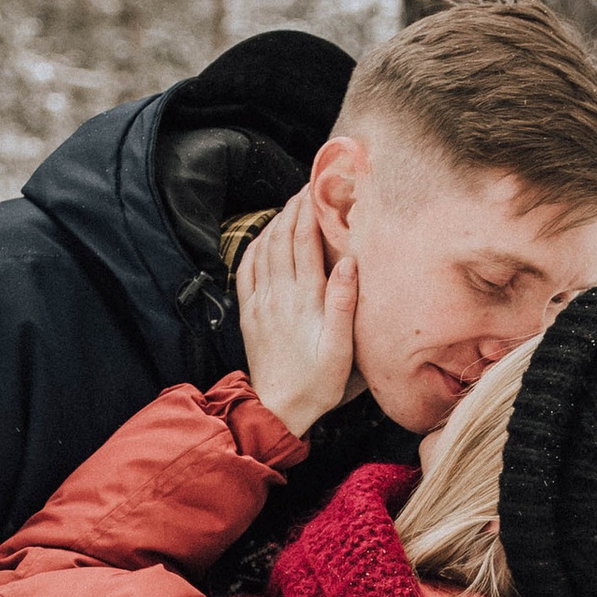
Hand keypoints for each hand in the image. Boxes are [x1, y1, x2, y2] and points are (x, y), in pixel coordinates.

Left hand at [238, 189, 358, 438]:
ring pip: (263, 250)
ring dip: (275, 223)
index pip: (304, 242)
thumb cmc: (316, 383)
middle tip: (305, 188)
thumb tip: (350, 262)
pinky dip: (254, 247)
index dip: (309, 211)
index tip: (317, 189)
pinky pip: (246, 270)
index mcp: (304, 300)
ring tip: (288, 207)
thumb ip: (344, 304)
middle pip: (282, 239)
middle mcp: (278, 296)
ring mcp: (260, 304)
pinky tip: (262, 239)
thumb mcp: (341, 350)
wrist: (278, 409)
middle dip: (293, 209)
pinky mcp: (249, 314)